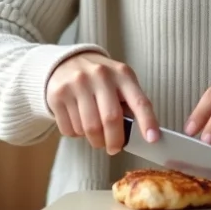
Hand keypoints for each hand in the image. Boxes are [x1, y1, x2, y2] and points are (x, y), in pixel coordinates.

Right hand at [45, 52, 159, 154]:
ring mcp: (77, 84)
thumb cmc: (100, 78)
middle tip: (114, 148)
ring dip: (94, 139)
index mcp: (122, 74)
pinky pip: (70, 129)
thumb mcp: (119, 81)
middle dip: (114, 142)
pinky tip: (78, 122)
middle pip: (110, 120)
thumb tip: (140, 135)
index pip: (139, 101)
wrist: (65, 62)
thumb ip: (129, 103)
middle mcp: (100, 75)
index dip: (147, 122)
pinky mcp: (58, 95)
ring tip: (95, 133)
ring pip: (88, 129)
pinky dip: (77, 134)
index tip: (152, 139)